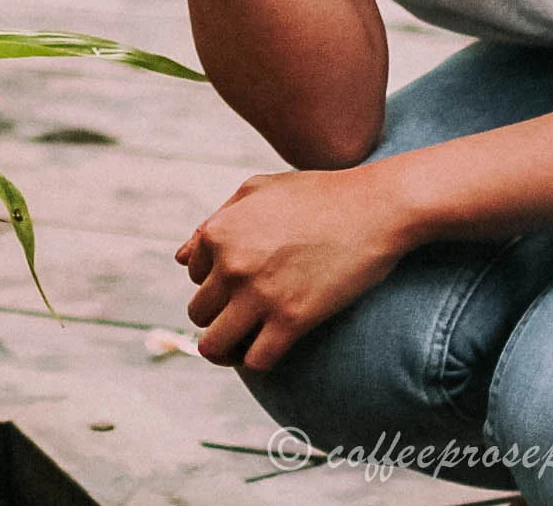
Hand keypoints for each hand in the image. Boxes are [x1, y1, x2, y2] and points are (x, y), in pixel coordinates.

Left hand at [176, 165, 410, 371]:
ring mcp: (259, 295)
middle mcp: (231, 265)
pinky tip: (270, 350)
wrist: (371, 208)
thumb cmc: (316, 194)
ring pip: (215, 345)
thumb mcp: (256, 190)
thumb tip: (181, 258)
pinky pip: (256, 361)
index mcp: (219, 232)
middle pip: (200, 312)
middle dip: (216, 316)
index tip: (238, 282)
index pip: (194, 273)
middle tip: (241, 316)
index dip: (214, 280)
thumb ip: (216, 221)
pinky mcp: (292, 320)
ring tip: (241, 346)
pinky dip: (257, 362)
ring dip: (224, 350)